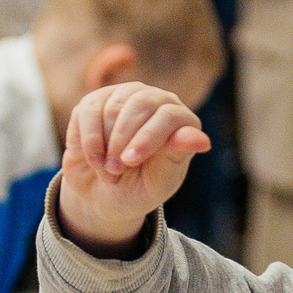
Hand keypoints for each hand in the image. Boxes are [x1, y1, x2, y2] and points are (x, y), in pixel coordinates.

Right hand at [54, 82, 209, 255]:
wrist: (102, 196)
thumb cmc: (139, 189)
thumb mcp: (160, 181)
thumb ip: (178, 157)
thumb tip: (203, 140)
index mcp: (180, 120)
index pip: (170, 115)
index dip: (148, 137)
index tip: (130, 162)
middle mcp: (155, 101)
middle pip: (140, 104)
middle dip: (123, 140)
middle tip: (117, 170)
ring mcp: (124, 96)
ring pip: (112, 107)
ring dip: (106, 145)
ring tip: (109, 171)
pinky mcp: (94, 102)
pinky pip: (89, 111)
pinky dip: (89, 140)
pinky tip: (95, 159)